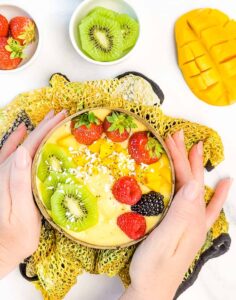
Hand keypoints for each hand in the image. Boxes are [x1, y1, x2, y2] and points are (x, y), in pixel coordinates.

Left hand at [0, 110, 66, 278]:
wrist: (1, 248)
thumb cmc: (15, 235)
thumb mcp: (20, 212)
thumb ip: (18, 182)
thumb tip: (23, 152)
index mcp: (11, 176)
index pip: (30, 147)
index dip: (45, 131)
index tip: (60, 119)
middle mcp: (6, 171)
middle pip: (27, 143)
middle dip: (44, 127)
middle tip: (60, 115)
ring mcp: (5, 175)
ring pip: (21, 145)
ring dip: (35, 131)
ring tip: (48, 119)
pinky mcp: (7, 180)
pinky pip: (10, 155)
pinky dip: (16, 142)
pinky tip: (22, 133)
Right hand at [121, 130, 231, 299]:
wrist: (151, 290)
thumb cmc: (154, 267)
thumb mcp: (166, 239)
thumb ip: (182, 213)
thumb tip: (196, 185)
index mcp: (191, 218)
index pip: (189, 181)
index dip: (181, 158)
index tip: (173, 137)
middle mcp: (196, 219)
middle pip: (194, 181)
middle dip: (187, 157)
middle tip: (179, 136)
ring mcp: (193, 224)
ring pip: (197, 189)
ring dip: (195, 168)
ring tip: (197, 151)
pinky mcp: (186, 228)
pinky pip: (205, 207)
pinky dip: (215, 194)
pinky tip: (222, 186)